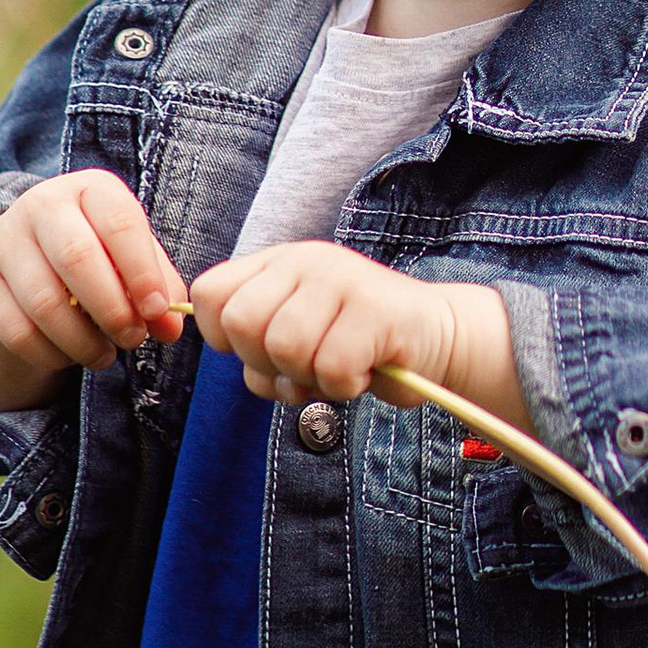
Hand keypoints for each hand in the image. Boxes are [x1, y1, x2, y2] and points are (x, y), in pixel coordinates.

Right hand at [0, 176, 190, 400]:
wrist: (29, 253)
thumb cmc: (99, 253)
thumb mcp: (131, 255)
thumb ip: (158, 287)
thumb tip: (170, 327)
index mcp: (90, 189)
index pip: (120, 224)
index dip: (142, 273)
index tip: (158, 312)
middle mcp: (41, 204)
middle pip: (77, 258)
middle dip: (112, 310)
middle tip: (132, 339)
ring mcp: (4, 240)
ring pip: (44, 301)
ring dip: (82, 341)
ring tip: (104, 355)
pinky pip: (15, 330)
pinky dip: (49, 355)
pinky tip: (68, 356)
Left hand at [190, 242, 510, 411]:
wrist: (436, 339)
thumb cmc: (356, 346)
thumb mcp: (296, 336)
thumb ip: (257, 342)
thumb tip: (233, 353)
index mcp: (277, 263)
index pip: (210, 295)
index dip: (224, 338)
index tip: (260, 354)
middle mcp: (305, 261)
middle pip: (242, 324)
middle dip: (266, 364)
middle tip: (304, 366)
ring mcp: (342, 279)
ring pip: (286, 347)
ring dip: (310, 378)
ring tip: (337, 367)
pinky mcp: (376, 309)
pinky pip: (333, 368)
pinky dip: (344, 386)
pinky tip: (364, 372)